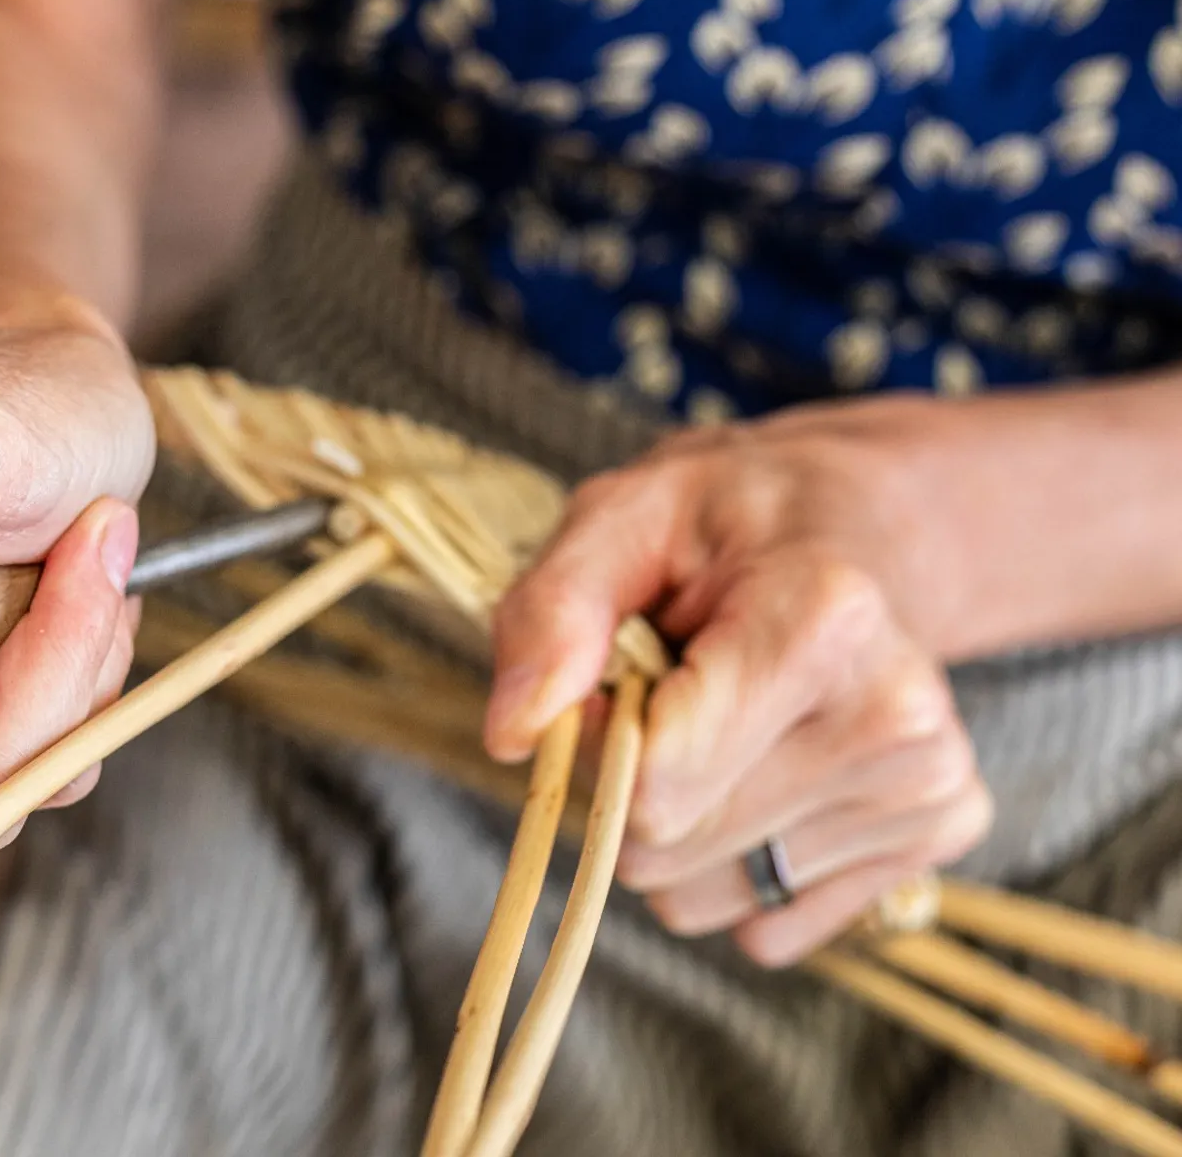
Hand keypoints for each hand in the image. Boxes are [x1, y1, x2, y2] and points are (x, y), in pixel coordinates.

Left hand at [484, 399, 991, 965]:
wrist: (856, 529)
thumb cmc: (724, 524)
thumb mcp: (618, 519)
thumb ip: (552, 615)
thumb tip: (512, 734)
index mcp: (825, 618)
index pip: (657, 778)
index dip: (594, 738)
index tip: (613, 676)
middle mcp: (899, 713)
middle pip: (668, 846)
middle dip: (625, 784)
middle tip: (664, 694)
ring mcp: (927, 785)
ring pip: (701, 898)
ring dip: (672, 829)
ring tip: (719, 724)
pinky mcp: (935, 838)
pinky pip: (761, 927)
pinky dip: (729, 864)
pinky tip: (764, 768)